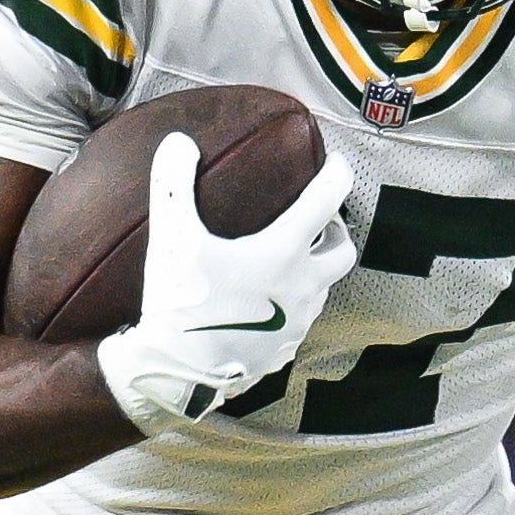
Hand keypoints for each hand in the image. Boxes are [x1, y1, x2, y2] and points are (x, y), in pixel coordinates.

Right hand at [97, 131, 357, 431]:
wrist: (177, 374)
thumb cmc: (180, 303)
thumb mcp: (172, 238)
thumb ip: (174, 184)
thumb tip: (179, 141)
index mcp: (283, 253)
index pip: (327, 201)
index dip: (336, 175)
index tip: (334, 163)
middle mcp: (302, 286)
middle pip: (343, 250)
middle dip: (336, 229)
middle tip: (318, 219)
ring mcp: (297, 322)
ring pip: (325, 287)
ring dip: (316, 268)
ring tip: (291, 258)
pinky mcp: (285, 350)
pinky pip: (302, 319)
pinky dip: (296, 302)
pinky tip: (270, 301)